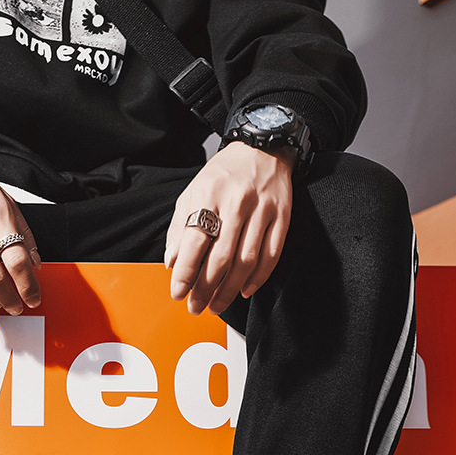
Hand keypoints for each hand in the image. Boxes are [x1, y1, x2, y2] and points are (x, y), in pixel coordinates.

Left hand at [165, 142, 295, 315]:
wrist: (262, 148)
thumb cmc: (223, 174)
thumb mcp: (193, 193)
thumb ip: (180, 228)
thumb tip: (173, 263)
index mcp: (209, 195)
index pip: (195, 243)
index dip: (185, 273)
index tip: (178, 292)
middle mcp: (237, 203)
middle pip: (220, 258)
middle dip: (205, 289)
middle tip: (196, 306)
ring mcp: (263, 210)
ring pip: (246, 261)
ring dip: (229, 290)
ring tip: (217, 305)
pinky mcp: (282, 217)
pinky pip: (271, 255)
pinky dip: (257, 278)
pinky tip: (244, 290)